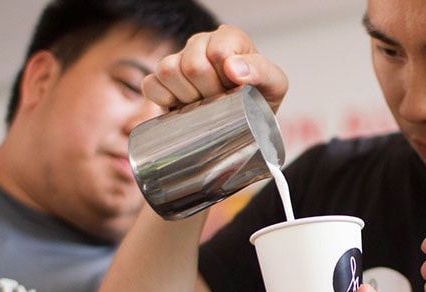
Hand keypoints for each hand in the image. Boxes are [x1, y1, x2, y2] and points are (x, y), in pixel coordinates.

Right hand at [142, 24, 287, 112]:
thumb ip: (260, 71)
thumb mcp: (274, 85)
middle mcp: (200, 43)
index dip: (225, 77)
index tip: (236, 90)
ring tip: (204, 105)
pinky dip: (164, 99)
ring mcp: (178, 60)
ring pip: (168, 70)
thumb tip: (232, 68)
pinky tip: (182, 107)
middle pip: (192, 65)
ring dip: (187, 96)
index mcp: (228, 38)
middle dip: (208, 91)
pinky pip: (151, 85)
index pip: (218, 51)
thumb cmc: (259, 98)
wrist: (245, 120)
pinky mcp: (161, 80)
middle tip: (221, 102)